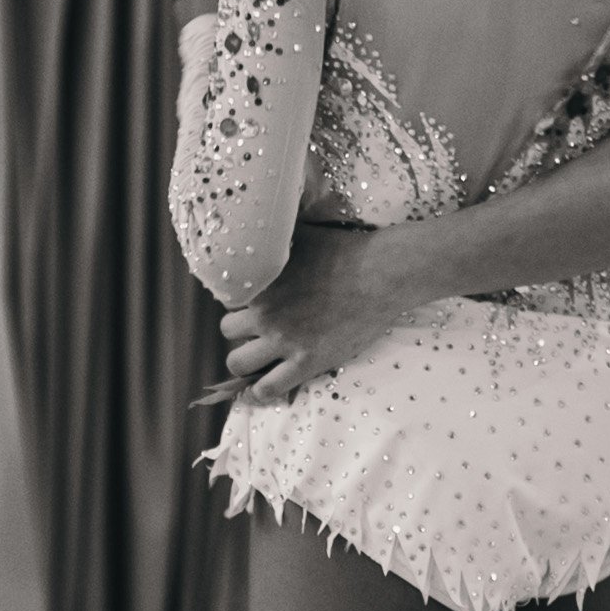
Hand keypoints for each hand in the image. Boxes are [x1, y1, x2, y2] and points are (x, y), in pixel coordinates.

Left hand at [218, 221, 425, 398]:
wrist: (381, 273)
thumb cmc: (345, 249)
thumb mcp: (301, 233)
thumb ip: (275, 234)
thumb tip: (261, 219)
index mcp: (260, 283)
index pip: (229, 299)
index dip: (243, 302)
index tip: (257, 304)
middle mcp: (265, 312)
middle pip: (228, 330)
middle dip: (242, 329)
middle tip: (262, 328)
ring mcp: (284, 340)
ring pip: (238, 362)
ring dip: (246, 359)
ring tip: (261, 356)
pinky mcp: (306, 362)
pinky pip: (268, 388)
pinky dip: (260, 390)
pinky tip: (264, 385)